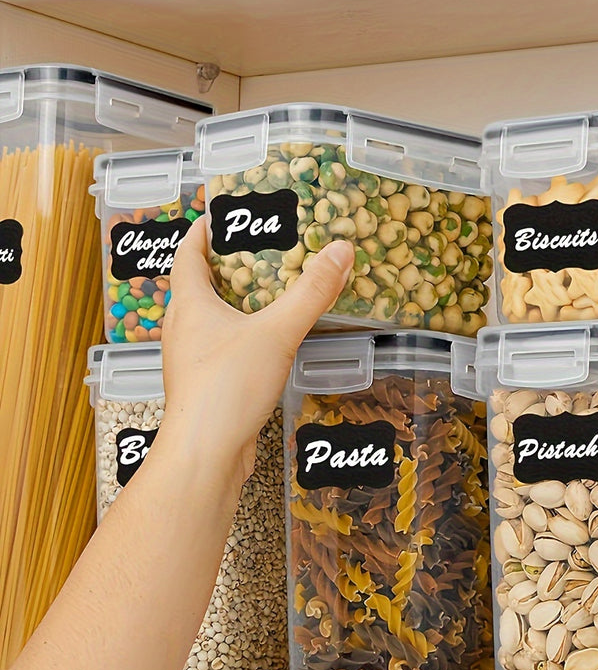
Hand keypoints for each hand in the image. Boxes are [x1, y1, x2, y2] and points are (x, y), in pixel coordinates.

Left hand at [158, 215, 353, 484]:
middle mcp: (184, 329)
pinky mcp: (207, 385)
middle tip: (261, 249)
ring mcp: (193, 360)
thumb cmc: (226, 387)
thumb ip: (311, 292)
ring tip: (272, 291)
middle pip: (198, 285)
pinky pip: (223, 347)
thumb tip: (341, 250)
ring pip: (210, 319)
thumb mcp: (277, 331)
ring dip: (236, 302)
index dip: (202, 232)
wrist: (205, 454)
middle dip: (227, 265)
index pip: (188, 255)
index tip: (222, 215)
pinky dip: (244, 334)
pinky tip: (271, 340)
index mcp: (190, 305)